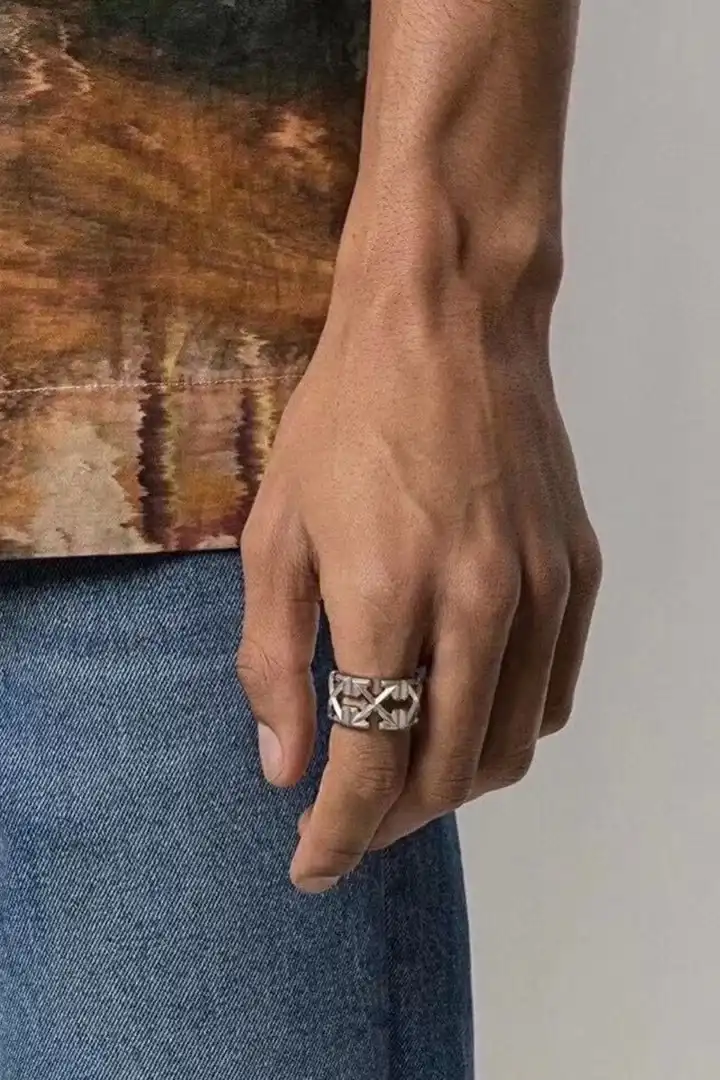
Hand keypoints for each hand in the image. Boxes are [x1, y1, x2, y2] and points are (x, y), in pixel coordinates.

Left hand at [237, 237, 601, 893]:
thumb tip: (284, 766)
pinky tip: (464, 713)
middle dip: (389, 821)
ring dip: (450, 785)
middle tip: (346, 820)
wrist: (448, 321)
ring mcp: (542, 591)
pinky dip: (506, 731)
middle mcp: (480, 606)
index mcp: (387, 597)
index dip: (335, 834)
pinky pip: (552, 694)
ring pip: (509, 748)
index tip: (309, 866)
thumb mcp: (274, 532)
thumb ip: (273, 659)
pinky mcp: (578, 572)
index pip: (369, 765)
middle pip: (447, 774)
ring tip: (401, 774)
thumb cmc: (345, 417)